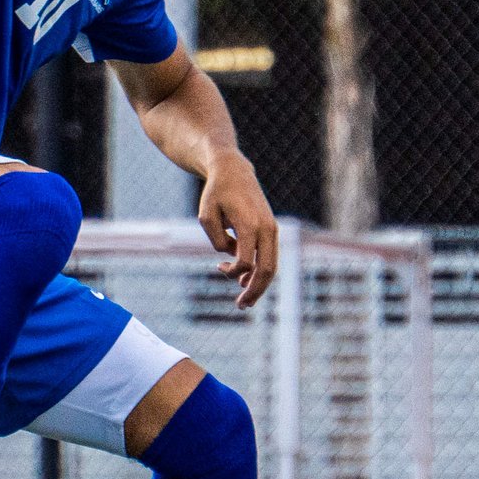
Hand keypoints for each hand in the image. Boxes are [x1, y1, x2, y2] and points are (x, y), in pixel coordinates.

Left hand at [197, 153, 277, 308]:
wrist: (234, 172)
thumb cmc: (216, 193)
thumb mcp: (206, 216)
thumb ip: (217, 240)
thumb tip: (231, 256)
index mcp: (249, 224)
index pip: (246, 262)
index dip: (232, 272)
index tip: (218, 268)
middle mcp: (266, 228)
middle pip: (267, 270)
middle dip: (255, 292)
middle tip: (241, 306)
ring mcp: (272, 229)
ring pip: (272, 265)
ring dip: (259, 284)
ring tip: (245, 300)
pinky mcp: (271, 230)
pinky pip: (270, 256)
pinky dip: (261, 271)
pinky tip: (247, 279)